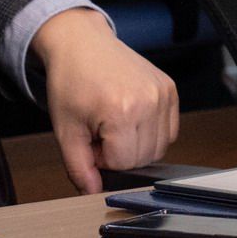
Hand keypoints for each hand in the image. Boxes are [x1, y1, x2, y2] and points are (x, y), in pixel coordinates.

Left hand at [33, 8, 178, 193]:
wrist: (83, 45)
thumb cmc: (71, 82)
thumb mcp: (65, 130)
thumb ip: (79, 167)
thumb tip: (93, 192)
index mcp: (122, 112)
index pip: (125, 163)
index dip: (103, 159)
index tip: (90, 141)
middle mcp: (150, 102)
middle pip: (145, 157)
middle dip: (120, 154)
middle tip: (100, 133)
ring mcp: (164, 93)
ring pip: (160, 147)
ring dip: (137, 145)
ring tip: (115, 125)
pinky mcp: (171, 88)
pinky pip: (169, 129)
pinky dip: (152, 132)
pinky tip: (131, 118)